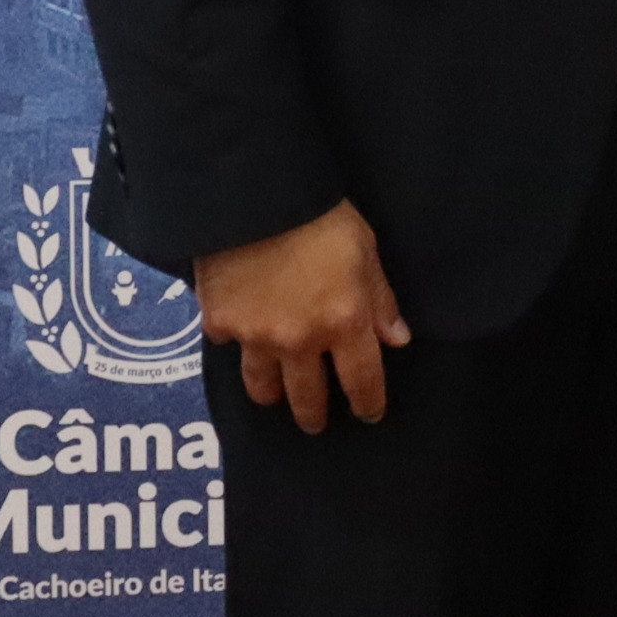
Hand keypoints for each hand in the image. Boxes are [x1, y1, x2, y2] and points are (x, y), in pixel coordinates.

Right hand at [195, 199, 410, 432]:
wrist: (254, 194)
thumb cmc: (320, 214)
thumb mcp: (365, 249)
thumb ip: (380, 298)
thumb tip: (397, 340)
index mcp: (343, 321)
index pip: (362, 381)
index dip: (368, 404)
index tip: (369, 415)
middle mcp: (300, 340)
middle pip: (307, 399)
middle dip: (314, 416)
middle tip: (315, 423)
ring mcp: (256, 336)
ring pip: (263, 387)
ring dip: (272, 395)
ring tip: (274, 396)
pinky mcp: (219, 323)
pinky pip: (228, 345)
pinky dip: (235, 341)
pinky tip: (238, 334)